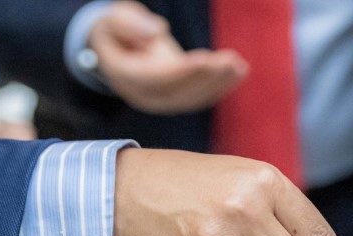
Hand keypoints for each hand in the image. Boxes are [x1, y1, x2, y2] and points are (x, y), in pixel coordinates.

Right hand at [89, 1, 247, 113]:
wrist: (116, 48)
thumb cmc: (116, 28)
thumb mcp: (113, 18)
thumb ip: (128, 24)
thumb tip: (156, 33)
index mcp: (126, 76)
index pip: (156, 78)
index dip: (182, 71)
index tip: (205, 59)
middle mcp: (143, 95)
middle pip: (178, 91)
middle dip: (206, 77)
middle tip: (231, 62)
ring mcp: (159, 101)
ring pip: (191, 97)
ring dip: (218, 83)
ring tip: (240, 67)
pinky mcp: (175, 99)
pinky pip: (199, 97)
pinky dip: (220, 86)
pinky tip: (240, 73)